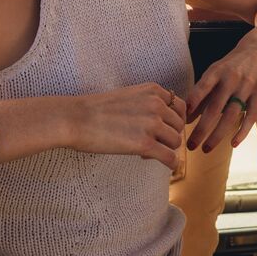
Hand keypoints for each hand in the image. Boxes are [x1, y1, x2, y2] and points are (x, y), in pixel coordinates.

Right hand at [69, 83, 185, 168]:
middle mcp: (157, 105)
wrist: (76, 119)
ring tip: (148, 151)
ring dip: (166, 148)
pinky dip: (171, 164)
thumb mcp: (129, 95)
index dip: (173, 120)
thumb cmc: (96, 109)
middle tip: (153, 142)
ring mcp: (152, 124)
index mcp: (154, 91)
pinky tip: (167, 166)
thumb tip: (160, 122)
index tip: (163, 129)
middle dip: (169, 135)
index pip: (180, 107)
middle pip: (179, 125)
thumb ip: (148, 103)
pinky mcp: (145, 144)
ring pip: (176, 141)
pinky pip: (170, 157)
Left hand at [186, 35, 256, 151]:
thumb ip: (202, 94)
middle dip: (201, 129)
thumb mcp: (214, 73)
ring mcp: (247, 86)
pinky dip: (242, 131)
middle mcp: (232, 78)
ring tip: (206, 149)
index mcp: (217, 71)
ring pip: (231, 115)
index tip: (182, 120)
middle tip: (190, 146)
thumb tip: (186, 118)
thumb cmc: (231, 65)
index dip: (192, 103)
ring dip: (218, 135)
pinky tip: (233, 143)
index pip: (203, 87)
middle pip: (215, 108)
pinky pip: (251, 116)